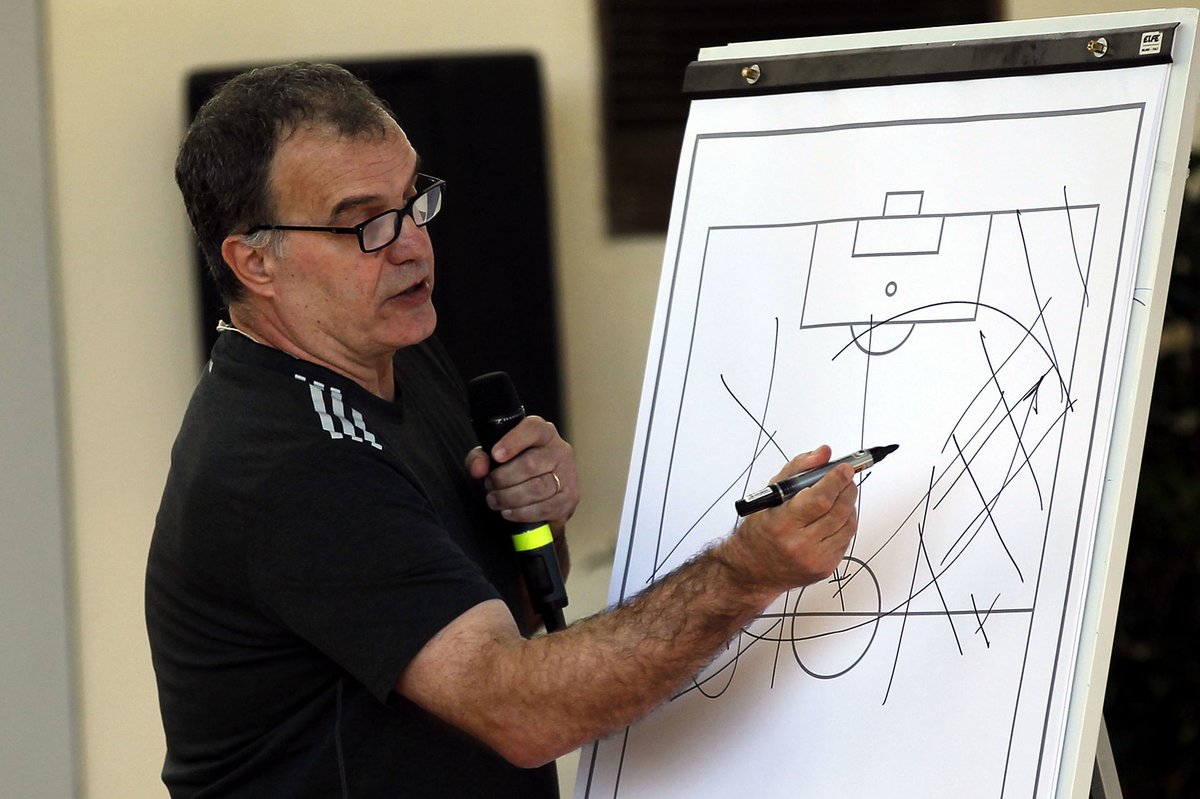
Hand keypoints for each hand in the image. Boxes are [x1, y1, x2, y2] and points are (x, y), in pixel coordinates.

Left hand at [465, 416, 579, 525]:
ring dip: (510, 497)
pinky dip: (522, 513)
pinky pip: (544, 508)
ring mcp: (568, 474)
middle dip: (503, 478)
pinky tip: (509, 511)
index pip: (533, 429)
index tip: (496, 455)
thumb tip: (478, 469)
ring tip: (495, 500)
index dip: (513, 441)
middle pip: (531, 464)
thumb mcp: (494, 458)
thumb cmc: (516, 468)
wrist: (542, 493)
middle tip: (490, 485)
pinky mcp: (570, 498)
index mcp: (543, 433)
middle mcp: (560, 450)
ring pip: (537, 488)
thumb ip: (480, 458)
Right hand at [717, 445, 857, 595]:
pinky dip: (845, 524)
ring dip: (849, 505)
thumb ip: (798, 469)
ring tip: (839, 496)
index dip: (836, 480)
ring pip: (848, 524)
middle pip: (838, 511)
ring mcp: (815, 559)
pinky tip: (833, 518)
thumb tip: (823, 453)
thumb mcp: (771, 494)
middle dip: (847, 488)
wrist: (753, 570)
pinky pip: (847, 539)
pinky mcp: (826, 568)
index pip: (819, 499)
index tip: (845, 468)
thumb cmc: (760, 530)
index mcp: (782, 523)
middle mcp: (799, 544)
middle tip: (846, 477)